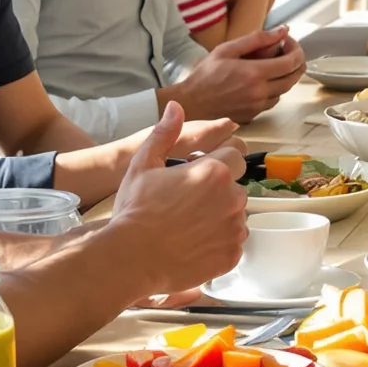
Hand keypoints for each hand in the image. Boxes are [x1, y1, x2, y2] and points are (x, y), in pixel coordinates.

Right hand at [109, 102, 248, 295]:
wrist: (132, 259)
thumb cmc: (136, 211)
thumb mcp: (143, 165)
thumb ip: (165, 134)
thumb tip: (176, 107)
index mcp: (214, 171)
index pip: (236, 154)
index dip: (218, 161)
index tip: (200, 173)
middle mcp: (232, 198)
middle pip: (235, 186)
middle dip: (218, 191)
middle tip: (187, 203)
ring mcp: (235, 228)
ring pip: (236, 215)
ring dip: (220, 217)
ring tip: (189, 226)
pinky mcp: (233, 254)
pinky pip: (233, 242)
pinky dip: (219, 242)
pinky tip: (194, 244)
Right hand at [170, 28, 306, 120]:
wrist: (192, 102)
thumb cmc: (205, 75)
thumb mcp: (227, 49)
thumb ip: (257, 39)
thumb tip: (282, 30)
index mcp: (254, 74)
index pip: (291, 63)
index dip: (296, 51)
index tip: (290, 42)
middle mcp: (260, 92)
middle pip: (293, 79)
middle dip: (297, 63)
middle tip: (290, 52)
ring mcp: (257, 106)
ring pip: (284, 91)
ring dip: (286, 77)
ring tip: (276, 65)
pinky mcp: (253, 115)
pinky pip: (272, 101)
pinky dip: (274, 90)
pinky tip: (264, 81)